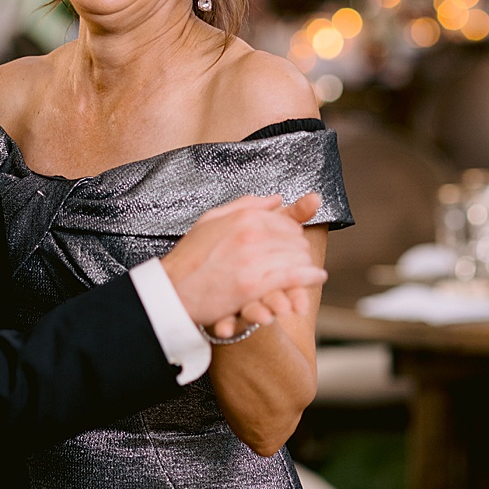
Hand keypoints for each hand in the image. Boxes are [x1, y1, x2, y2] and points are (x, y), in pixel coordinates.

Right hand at [160, 193, 325, 330]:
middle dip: (301, 250)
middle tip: (303, 260)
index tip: (294, 242)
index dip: (293, 233)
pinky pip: (291, 277)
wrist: (171, 289)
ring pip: (296, 257)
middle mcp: (250, 233)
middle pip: (294, 239)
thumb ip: (246, 205)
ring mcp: (252, 259)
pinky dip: (308, 277)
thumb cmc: (190, 257)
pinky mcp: (252, 284)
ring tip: (313, 272)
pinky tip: (316, 278)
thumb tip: (276, 198)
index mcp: (243, 217)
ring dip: (308, 265)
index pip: (284, 221)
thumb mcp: (212, 219)